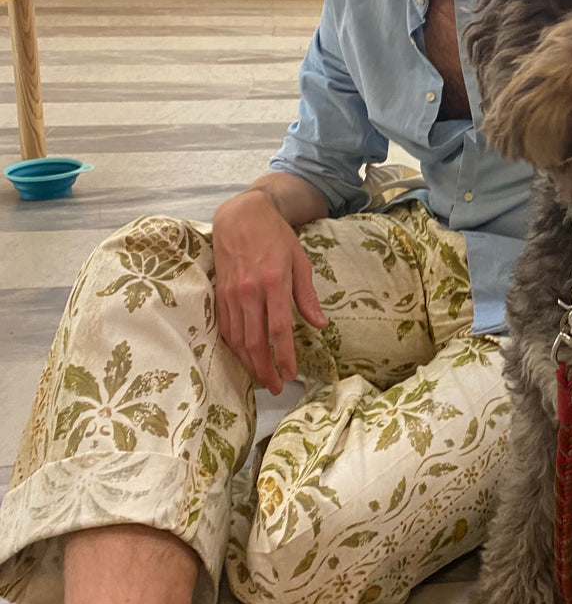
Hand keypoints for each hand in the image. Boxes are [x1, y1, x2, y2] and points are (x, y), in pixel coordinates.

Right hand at [212, 190, 327, 393]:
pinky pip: (225, 328)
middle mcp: (250, 291)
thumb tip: (321, 325)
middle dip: (265, 369)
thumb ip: (307, 295)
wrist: (241, 216)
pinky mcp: (219, 294)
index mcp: (274, 283)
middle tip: (276, 387)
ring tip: (261, 379)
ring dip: (248, 364)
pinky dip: (233, 348)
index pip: (278, 330)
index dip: (284, 357)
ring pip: (237, 339)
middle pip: (254, 341)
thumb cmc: (276, 236)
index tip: (291, 374)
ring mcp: (231, 294)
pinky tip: (243, 358)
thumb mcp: (300, 260)